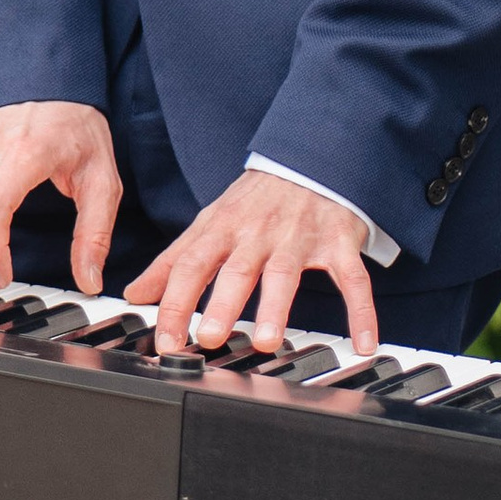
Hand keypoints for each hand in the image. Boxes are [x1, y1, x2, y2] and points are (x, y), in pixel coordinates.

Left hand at [127, 170, 379, 360]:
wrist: (313, 157)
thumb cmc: (258, 199)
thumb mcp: (210, 222)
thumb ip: (173, 260)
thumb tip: (136, 293)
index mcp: (223, 228)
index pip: (192, 265)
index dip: (175, 301)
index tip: (165, 339)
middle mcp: (259, 233)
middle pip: (237, 269)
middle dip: (222, 303)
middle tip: (209, 337)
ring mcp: (300, 238)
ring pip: (286, 273)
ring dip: (275, 307)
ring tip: (265, 341)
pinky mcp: (339, 243)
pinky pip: (353, 278)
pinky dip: (361, 310)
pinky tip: (364, 342)